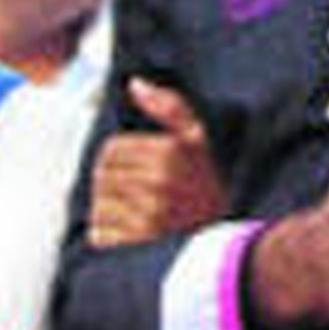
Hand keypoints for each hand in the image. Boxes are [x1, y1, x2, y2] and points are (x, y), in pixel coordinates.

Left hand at [88, 78, 225, 244]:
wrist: (229, 246)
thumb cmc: (209, 186)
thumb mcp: (199, 139)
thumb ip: (170, 106)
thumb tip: (135, 83)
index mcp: (170, 152)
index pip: (112, 149)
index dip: (118, 157)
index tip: (135, 169)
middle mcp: (158, 183)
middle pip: (101, 176)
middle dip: (112, 182)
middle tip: (134, 192)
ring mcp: (147, 216)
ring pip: (99, 204)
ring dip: (110, 209)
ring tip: (136, 213)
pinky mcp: (137, 246)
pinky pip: (101, 233)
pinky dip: (109, 234)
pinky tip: (132, 233)